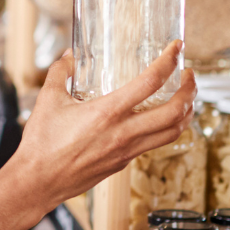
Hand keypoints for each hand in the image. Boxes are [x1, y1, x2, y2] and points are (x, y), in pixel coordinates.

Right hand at [9, 43, 196, 213]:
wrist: (39, 181)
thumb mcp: (48, 99)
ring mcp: (127, 150)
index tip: (176, 48)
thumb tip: (68, 56)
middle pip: (175, 111)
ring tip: (186, 97)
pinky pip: (155, 144)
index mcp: (107, 112)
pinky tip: (162, 120)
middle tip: (190, 75)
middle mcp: (123, 133)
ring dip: (186, 112)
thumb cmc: (41, 143)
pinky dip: (168, 129)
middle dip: (190, 90)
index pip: (150, 82)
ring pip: (173, 132)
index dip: (169, 61)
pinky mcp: (124, 162)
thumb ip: (60, 73)